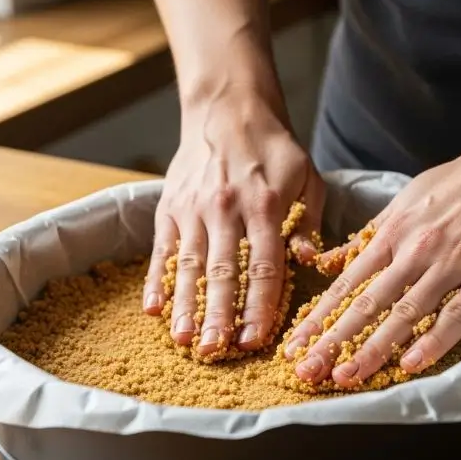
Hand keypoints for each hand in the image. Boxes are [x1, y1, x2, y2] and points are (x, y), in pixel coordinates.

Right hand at [143, 89, 324, 356]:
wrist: (227, 107)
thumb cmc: (274, 148)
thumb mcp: (308, 177)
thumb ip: (309, 221)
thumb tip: (309, 260)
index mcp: (264, 206)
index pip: (263, 266)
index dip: (261, 306)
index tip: (257, 338)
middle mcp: (225, 209)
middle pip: (223, 272)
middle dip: (220, 316)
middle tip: (216, 352)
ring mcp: (193, 209)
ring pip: (189, 265)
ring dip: (186, 305)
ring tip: (183, 340)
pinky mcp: (169, 207)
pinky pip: (161, 249)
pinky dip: (155, 279)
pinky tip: (151, 309)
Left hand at [283, 140, 460, 385]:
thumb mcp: (415, 191)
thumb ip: (379, 228)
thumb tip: (343, 254)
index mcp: (397, 226)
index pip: (348, 279)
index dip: (321, 313)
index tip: (297, 340)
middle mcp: (419, 247)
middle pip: (368, 302)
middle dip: (332, 340)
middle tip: (307, 370)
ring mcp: (455, 263)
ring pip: (406, 314)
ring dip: (373, 349)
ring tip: (347, 376)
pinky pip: (457, 316)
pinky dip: (433, 343)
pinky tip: (410, 365)